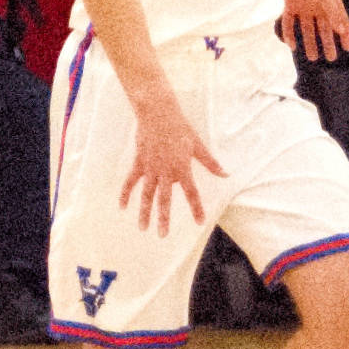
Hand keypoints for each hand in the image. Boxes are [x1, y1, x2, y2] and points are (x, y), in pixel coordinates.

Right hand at [119, 104, 226, 236]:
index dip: (196, 208)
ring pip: (147, 194)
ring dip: (144, 212)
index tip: (199, 222)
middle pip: (165, 199)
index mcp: (182, 168)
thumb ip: (210, 163)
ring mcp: (150, 168)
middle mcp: (166, 172)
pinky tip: (122, 206)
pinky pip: (131, 181)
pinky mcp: (139, 162)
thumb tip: (226, 174)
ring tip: (143, 228)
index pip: (191, 193)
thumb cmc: (180, 128)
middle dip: (164, 218)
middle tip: (162, 235)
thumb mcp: (198, 145)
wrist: (158, 113)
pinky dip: (126, 193)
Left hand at [276, 0, 348, 61]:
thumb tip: (342, 30)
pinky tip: (291, 46)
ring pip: (307, 28)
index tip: (348, 48)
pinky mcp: (289, 5)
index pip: (340, 20)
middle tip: (331, 58)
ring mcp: (303, 5)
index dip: (345, 34)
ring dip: (310, 43)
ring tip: (313, 58)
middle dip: (328, 43)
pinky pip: (289, 22)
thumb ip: (334, 13)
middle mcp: (317, 4)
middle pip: (324, 27)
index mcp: (330, 0)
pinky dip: (289, 34)